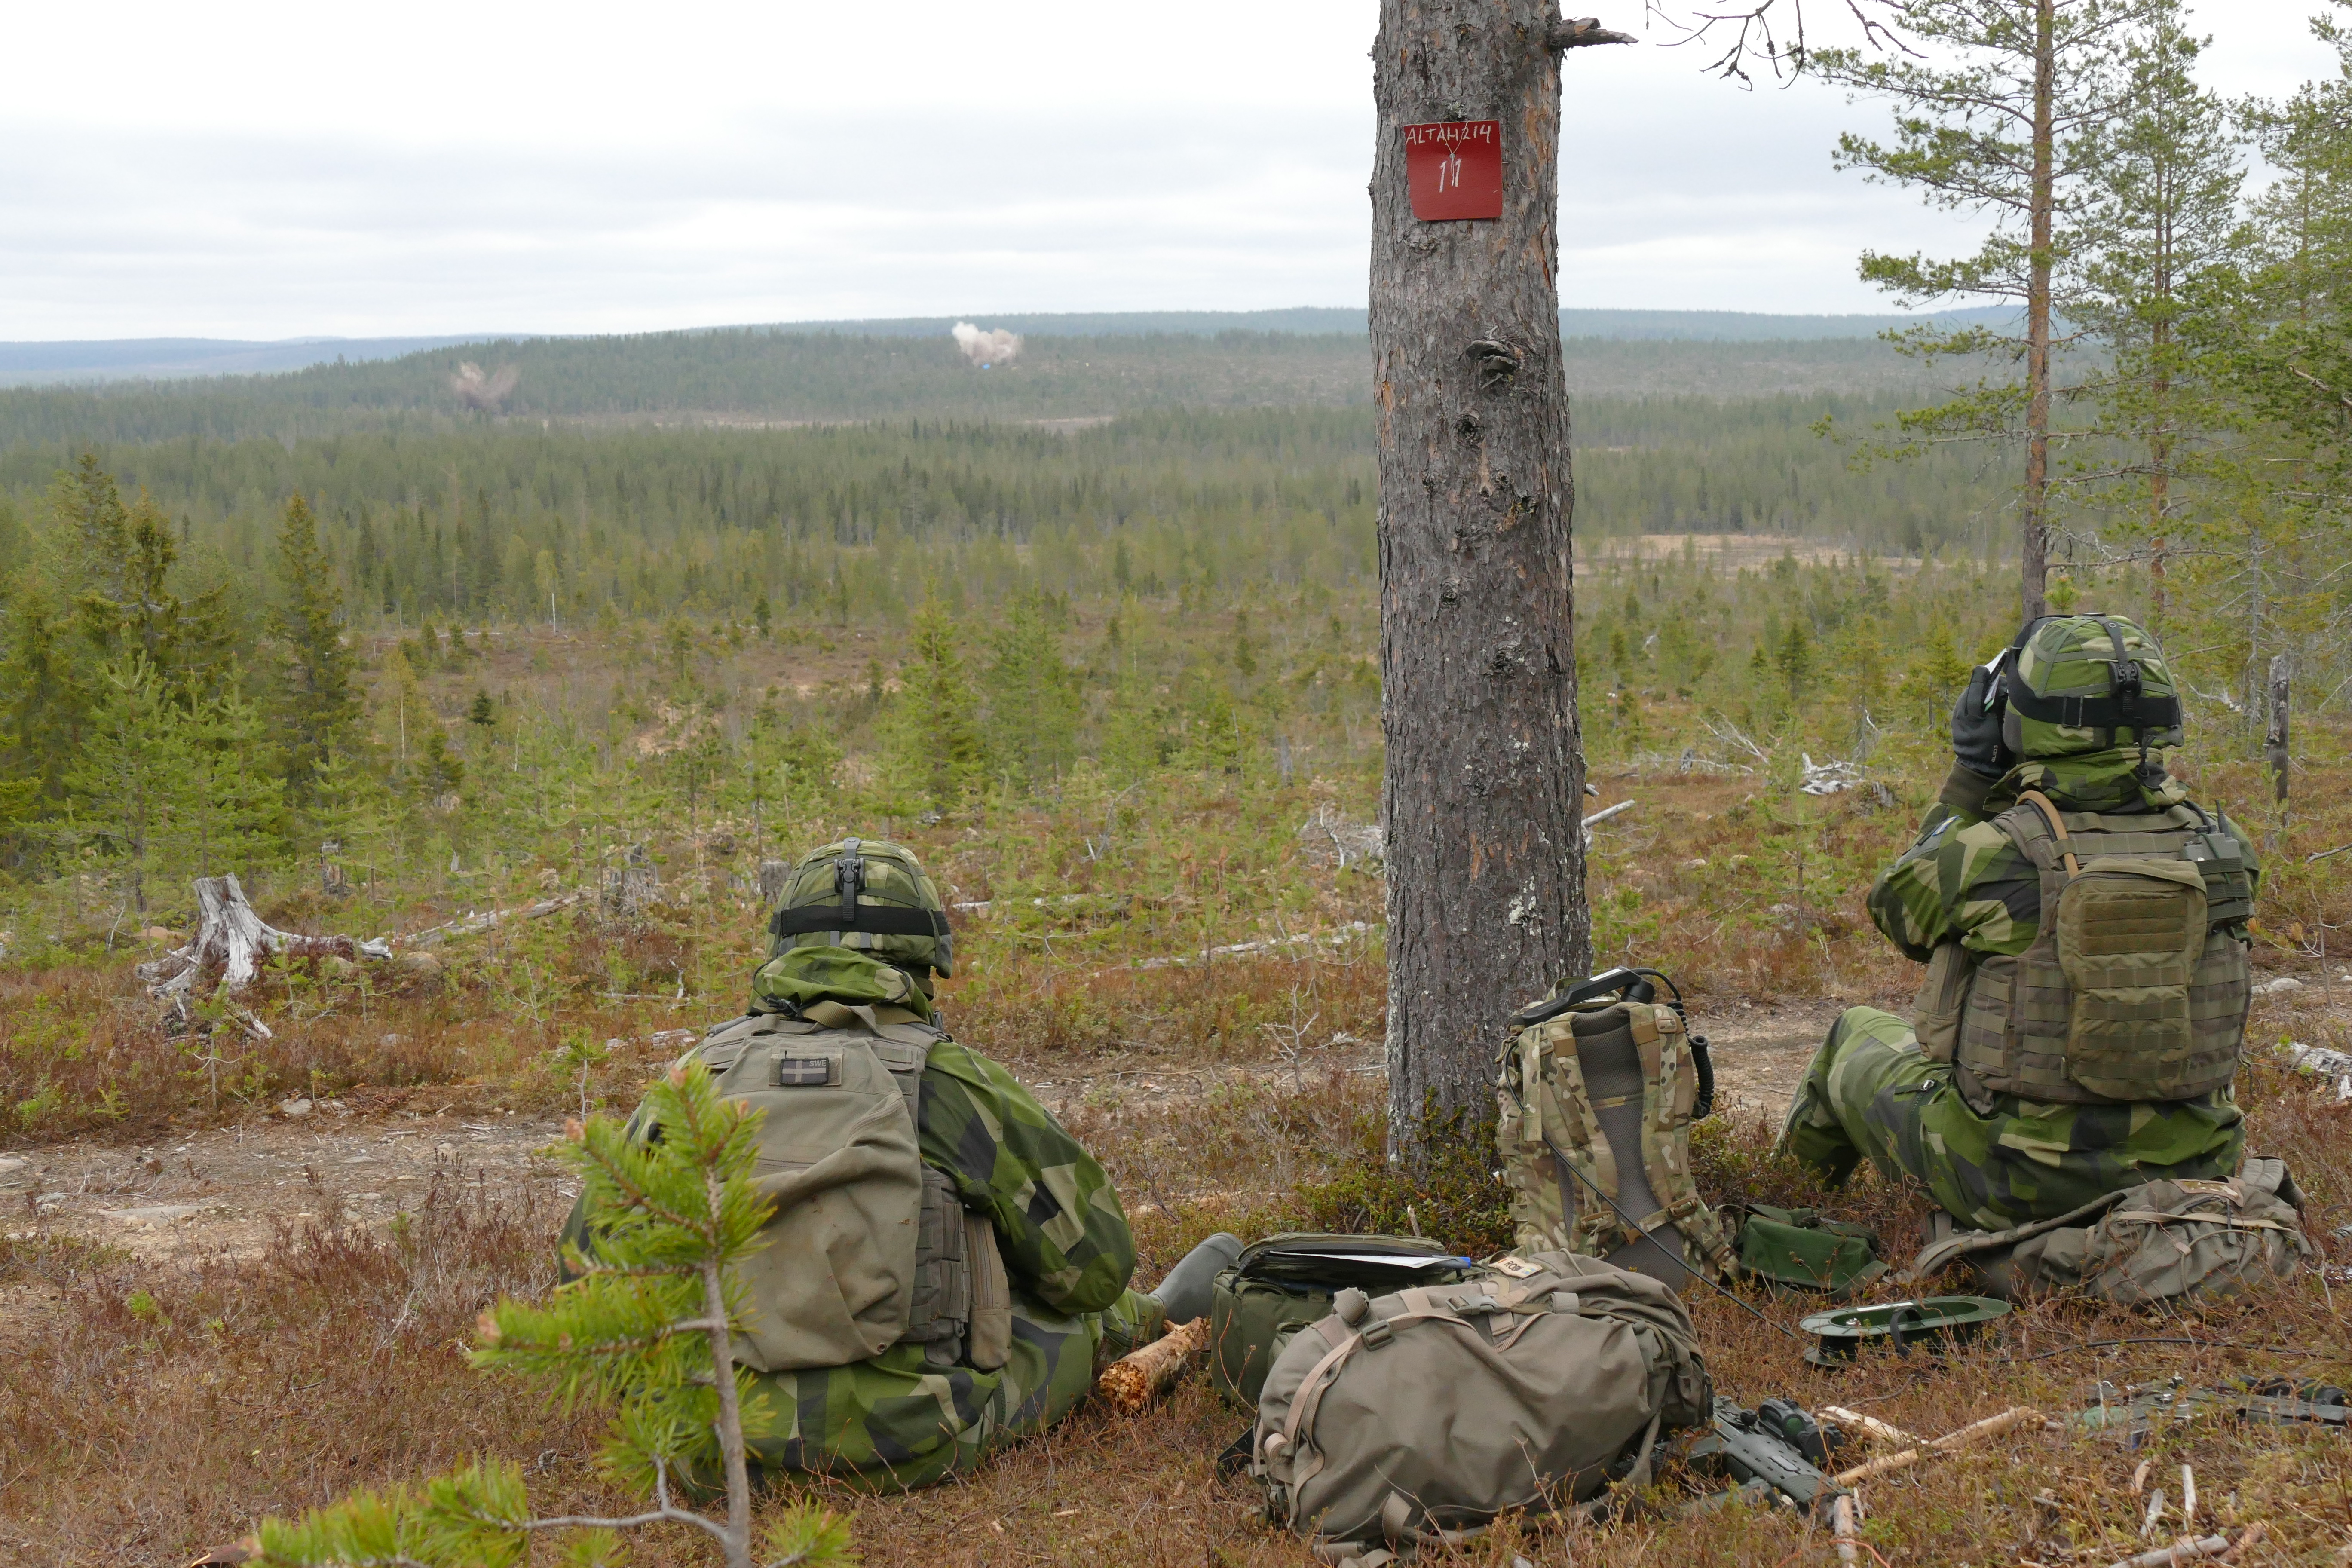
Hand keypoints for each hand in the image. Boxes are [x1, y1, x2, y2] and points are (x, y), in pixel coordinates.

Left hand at [1949, 660, 2012, 779]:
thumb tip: (1999, 685)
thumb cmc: (1998, 748)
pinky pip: (1963, 706)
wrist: (1980, 767)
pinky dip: (1971, 700)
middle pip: (1970, 692)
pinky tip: (1980, 700)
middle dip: (1980, 683)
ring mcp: (1956, 719)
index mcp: (1976, 717)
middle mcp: (1962, 716)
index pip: (1976, 690)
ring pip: (1966, 698)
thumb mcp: (2004, 727)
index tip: (1986, 667)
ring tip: (1987, 687)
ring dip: (1976, 692)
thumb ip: (2000, 705)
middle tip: (1992, 677)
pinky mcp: (1955, 722)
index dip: (1981, 678)